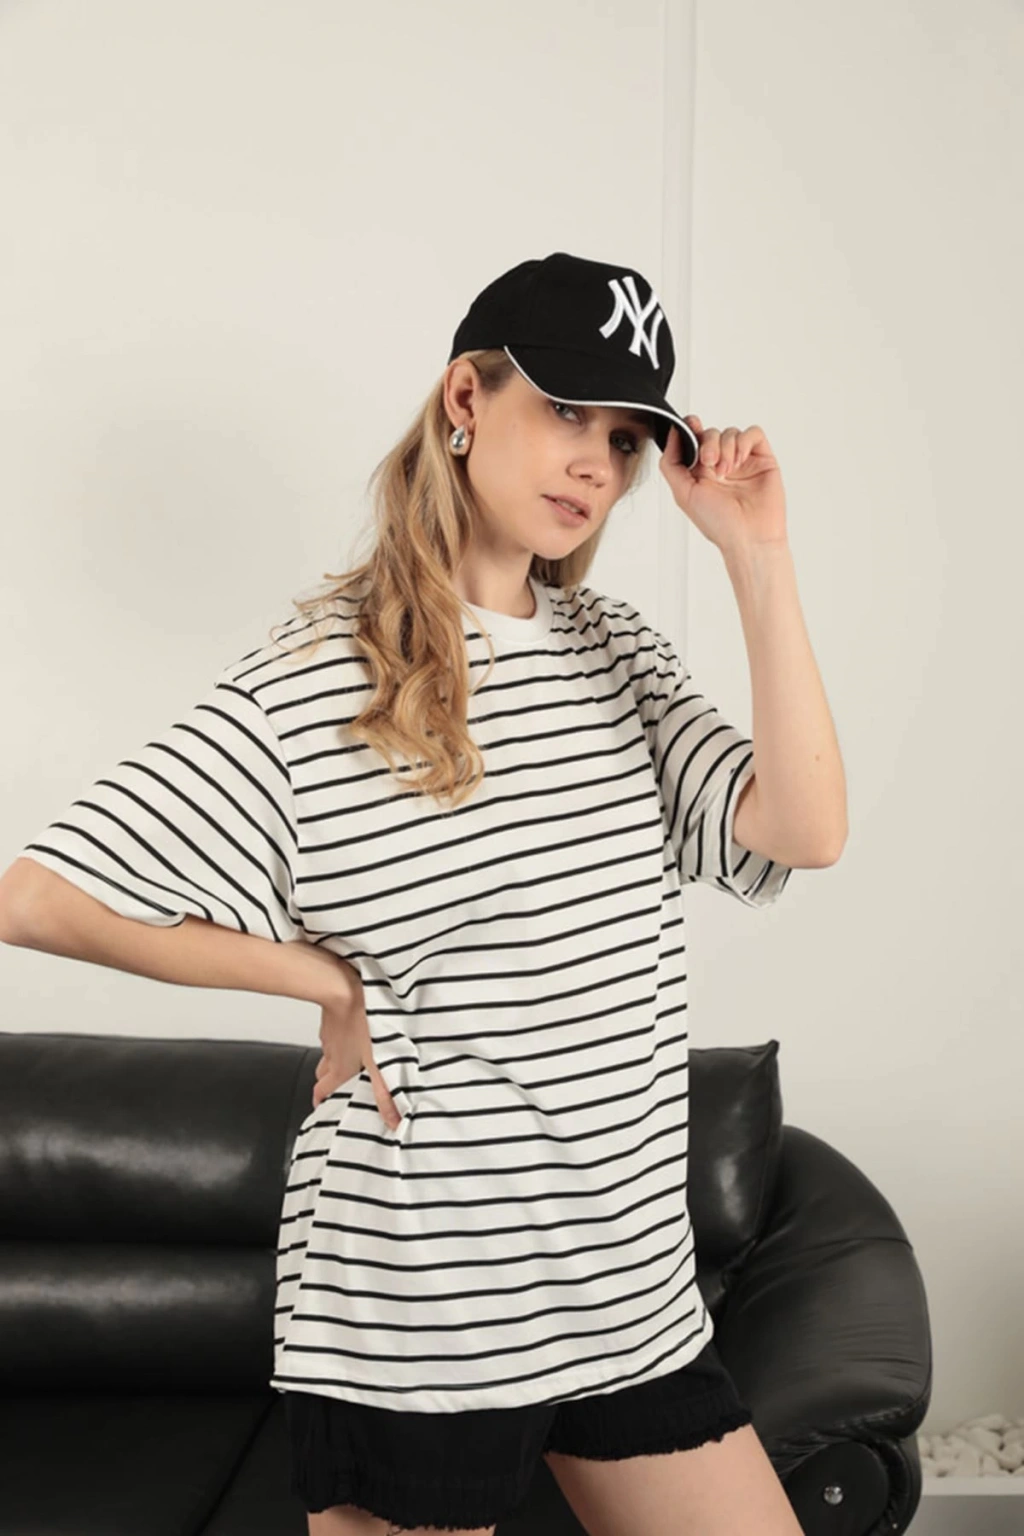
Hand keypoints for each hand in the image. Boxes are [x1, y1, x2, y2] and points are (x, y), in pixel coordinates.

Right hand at [313, 959, 401, 1131]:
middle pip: (322, 1074)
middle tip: (337, 1086)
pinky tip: (351, 1031)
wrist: (342, 986)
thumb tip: (393, 1120)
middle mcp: (331, 1054)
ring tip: (349, 1060)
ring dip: (335, 1058)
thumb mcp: (379, 1063)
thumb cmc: (361, 1021)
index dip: (322, 1101)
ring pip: (328, 1052)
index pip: (322, 1091)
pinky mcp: (332, 1016)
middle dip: (328, 1082)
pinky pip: (332, 1031)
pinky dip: (339, 1036)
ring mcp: (330, 1034)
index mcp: (339, 1068)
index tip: (324, 1107)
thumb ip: (385, 1093)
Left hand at [659, 415, 787, 553]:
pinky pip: (753, 434)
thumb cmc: (719, 524)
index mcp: (701, 472)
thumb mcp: (683, 493)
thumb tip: (673, 435)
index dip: (690, 428)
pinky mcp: (762, 459)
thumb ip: (671, 464)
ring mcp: (742, 461)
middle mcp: (721, 464)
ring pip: (731, 432)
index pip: (694, 440)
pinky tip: (739, 461)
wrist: (748, 537)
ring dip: (725, 447)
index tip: (690, 425)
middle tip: (710, 463)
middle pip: (711, 433)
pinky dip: (743, 442)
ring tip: (726, 470)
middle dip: (708, 443)